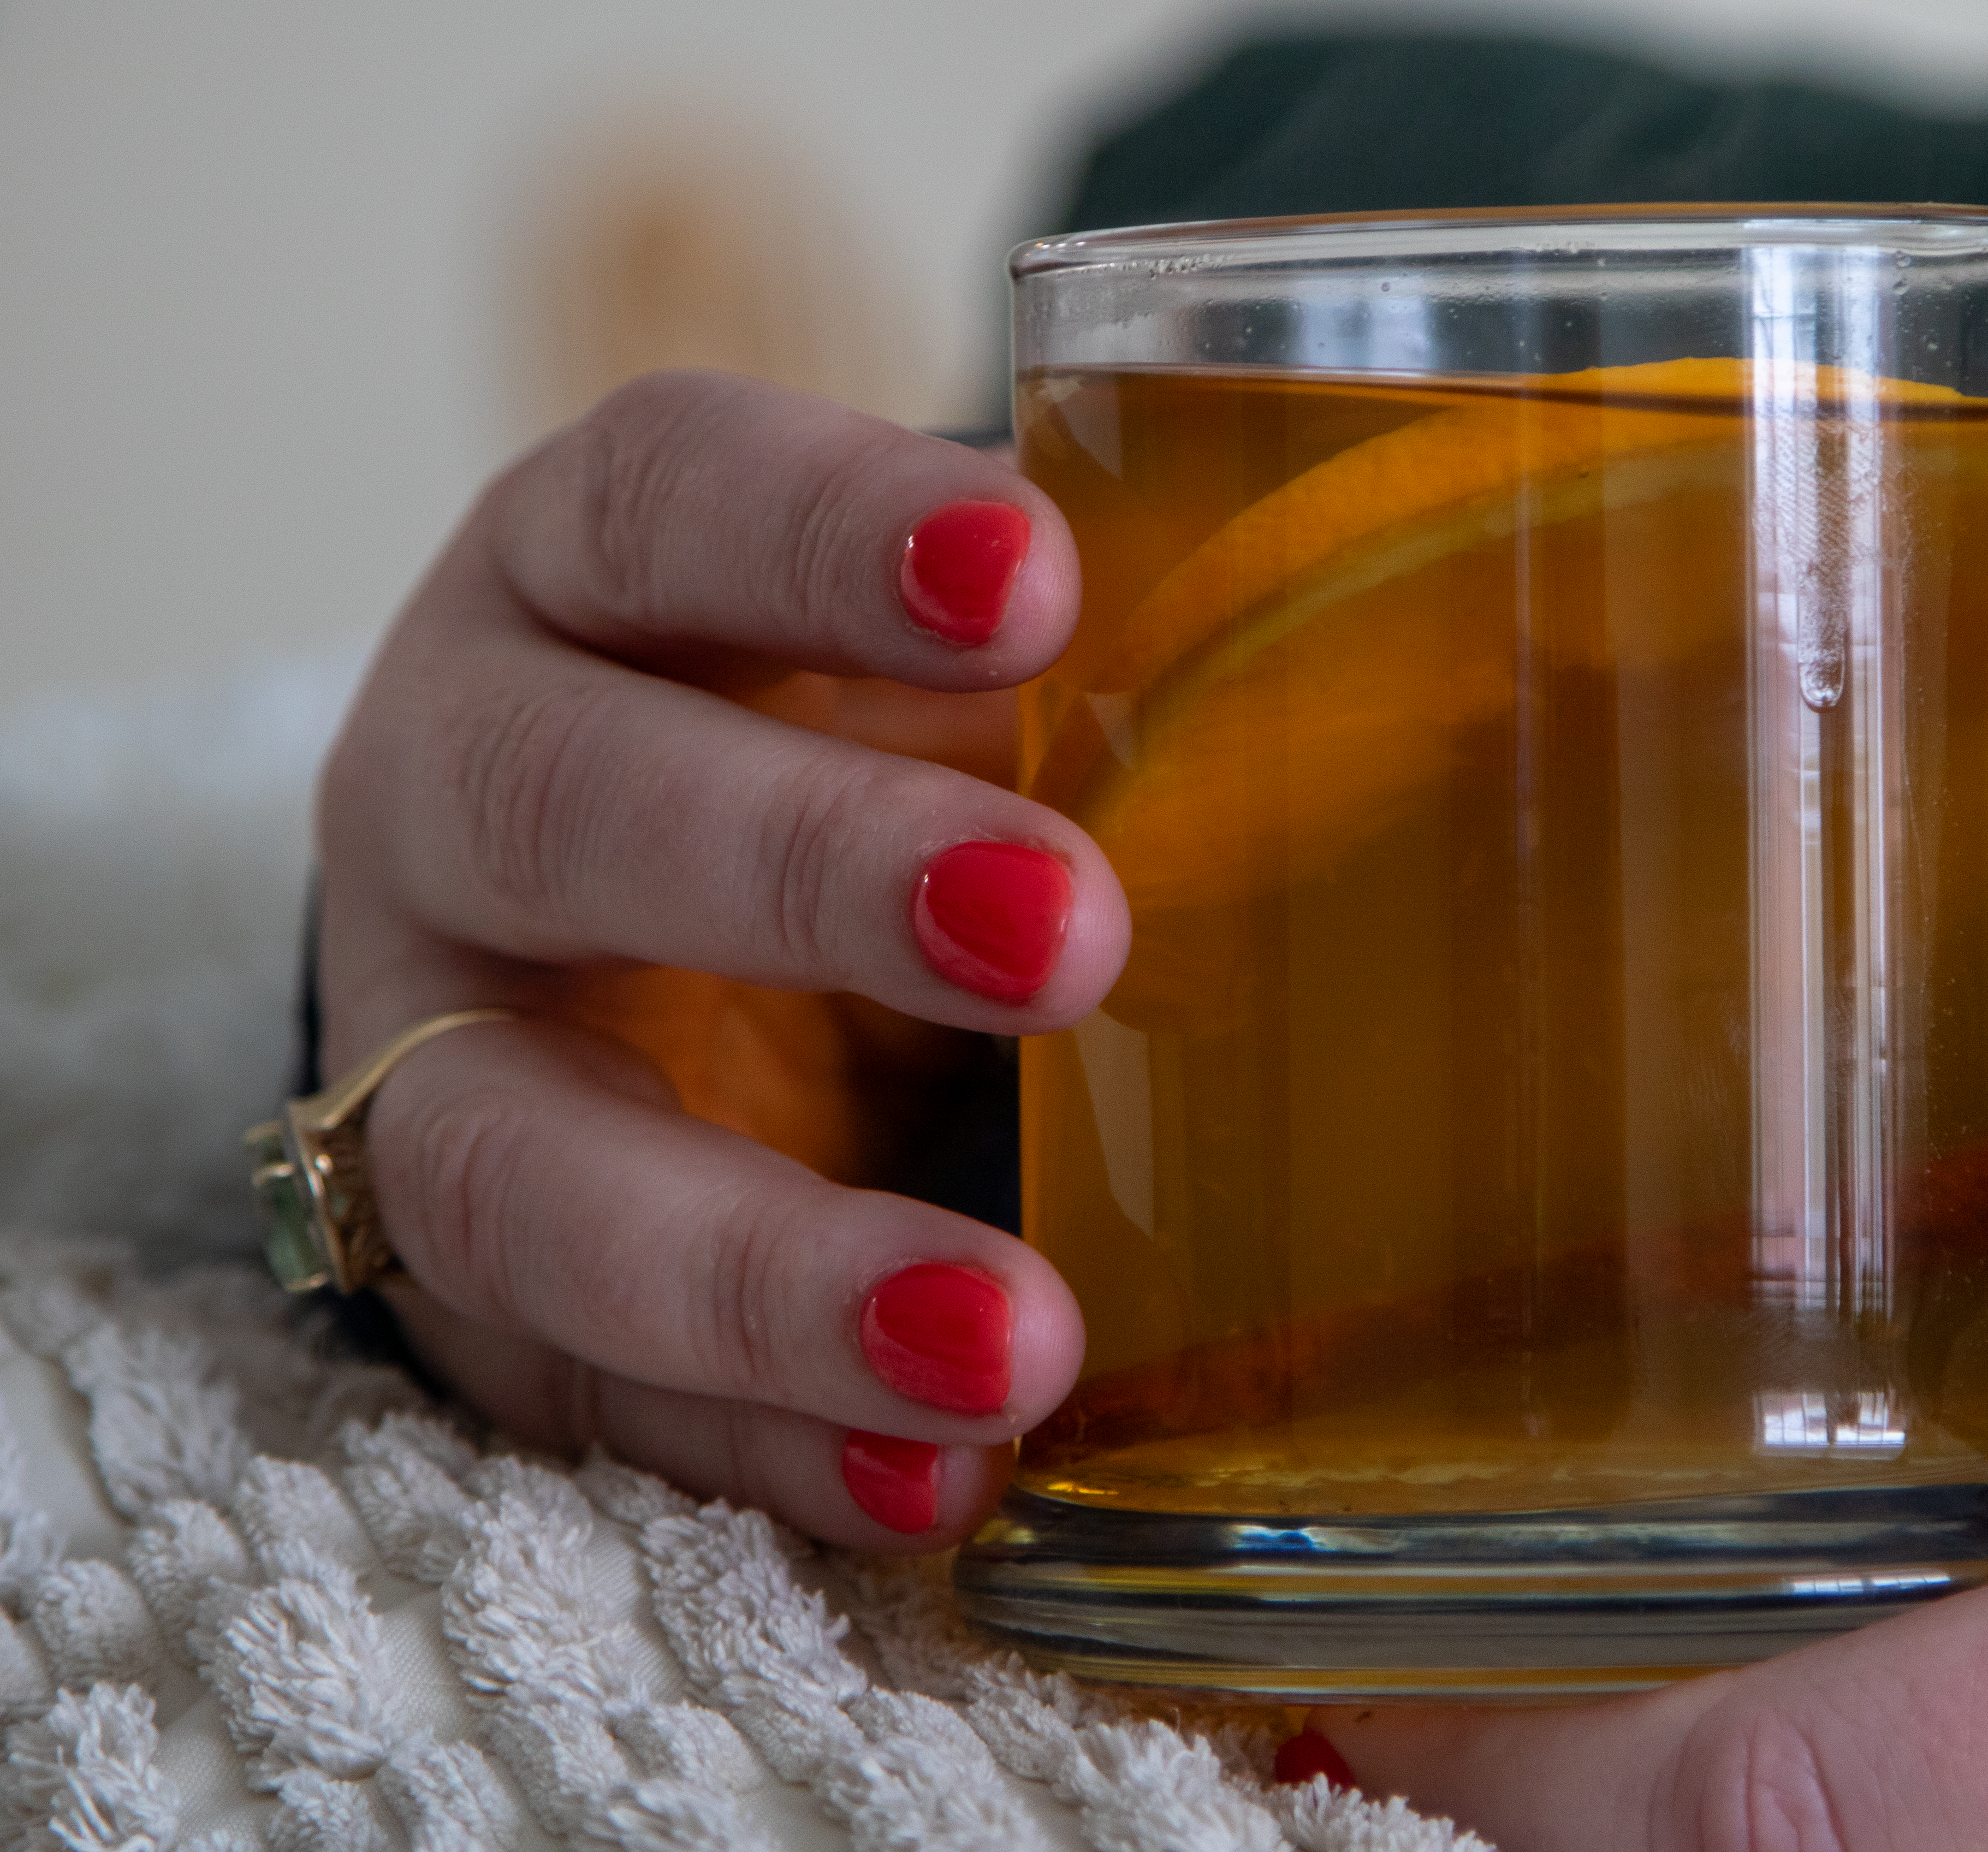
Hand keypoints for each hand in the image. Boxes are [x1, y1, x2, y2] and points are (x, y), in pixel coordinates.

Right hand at [313, 372, 1127, 1546]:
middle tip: (1069, 933)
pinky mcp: (470, 1290)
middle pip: (561, 803)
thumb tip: (1557, 691)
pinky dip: (768, 1446)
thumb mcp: (946, 685)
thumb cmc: (832, 756)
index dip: (825, 526)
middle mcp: (466, 791)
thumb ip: (1136, 678)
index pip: (667, 498)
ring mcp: (430, 1057)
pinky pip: (584, 1388)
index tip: (1039, 577)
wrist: (603, 953)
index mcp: (588, 582)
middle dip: (806, 868)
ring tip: (1012, 1340)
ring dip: (765, 1262)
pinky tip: (942, 1489)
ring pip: (519, 1156)